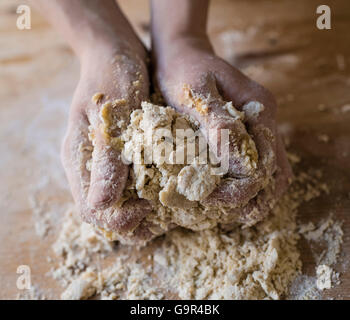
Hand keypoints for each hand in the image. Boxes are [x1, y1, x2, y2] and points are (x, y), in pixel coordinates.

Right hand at [61, 41, 152, 233]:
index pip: (92, 210)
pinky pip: (128, 184)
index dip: (119, 220)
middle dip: (132, 222)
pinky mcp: (118, 153)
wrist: (115, 54)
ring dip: (140, 210)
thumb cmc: (112, 78)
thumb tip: (101, 205)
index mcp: (80, 159)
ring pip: (117, 201)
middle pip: (104, 212)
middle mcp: (88, 165)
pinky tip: (166, 187)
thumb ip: (106, 159)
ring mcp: (103, 159)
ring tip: (167, 207)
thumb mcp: (111, 116)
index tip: (147, 209)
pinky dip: (145, 192)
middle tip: (161, 217)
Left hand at [153, 37, 292, 220]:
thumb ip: (219, 125)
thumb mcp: (196, 93)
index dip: (241, 189)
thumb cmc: (183, 70)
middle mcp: (265, 120)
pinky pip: (255, 164)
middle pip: (274, 172)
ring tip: (228, 209)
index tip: (209, 197)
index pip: (263, 163)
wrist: (182, 53)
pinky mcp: (245, 131)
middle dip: (252, 198)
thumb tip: (240, 165)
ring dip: (253, 195)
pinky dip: (245, 183)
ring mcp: (258, 126)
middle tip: (224, 211)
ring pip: (269, 172)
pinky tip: (225, 191)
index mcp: (260, 109)